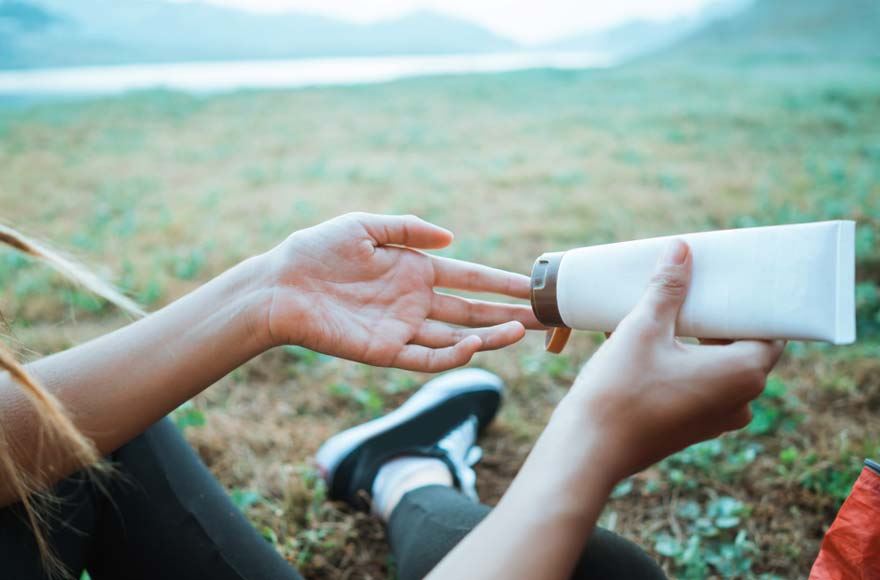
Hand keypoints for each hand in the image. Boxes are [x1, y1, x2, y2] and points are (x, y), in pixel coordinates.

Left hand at [260, 213, 541, 371]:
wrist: (280, 283)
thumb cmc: (317, 250)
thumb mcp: (364, 226)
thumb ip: (407, 229)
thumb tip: (451, 239)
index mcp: (414, 271)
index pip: (469, 279)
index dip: (501, 282)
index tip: (532, 284)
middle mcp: (415, 301)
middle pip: (472, 310)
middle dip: (507, 313)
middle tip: (543, 316)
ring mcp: (403, 328)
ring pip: (457, 337)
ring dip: (489, 336)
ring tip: (520, 331)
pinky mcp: (385, 351)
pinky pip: (426, 357)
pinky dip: (453, 354)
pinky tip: (475, 343)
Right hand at [560, 239, 784, 481]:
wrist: (589, 448)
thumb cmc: (620, 390)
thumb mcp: (644, 328)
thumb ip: (667, 288)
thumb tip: (681, 248)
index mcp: (743, 373)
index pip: (770, 328)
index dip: (753, 301)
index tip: (733, 279)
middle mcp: (741, 400)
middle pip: (744, 345)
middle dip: (720, 315)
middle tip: (697, 285)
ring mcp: (717, 418)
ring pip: (721, 366)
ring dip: (700, 338)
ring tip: (670, 310)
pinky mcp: (693, 427)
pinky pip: (703, 385)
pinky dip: (687, 361)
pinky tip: (655, 342)